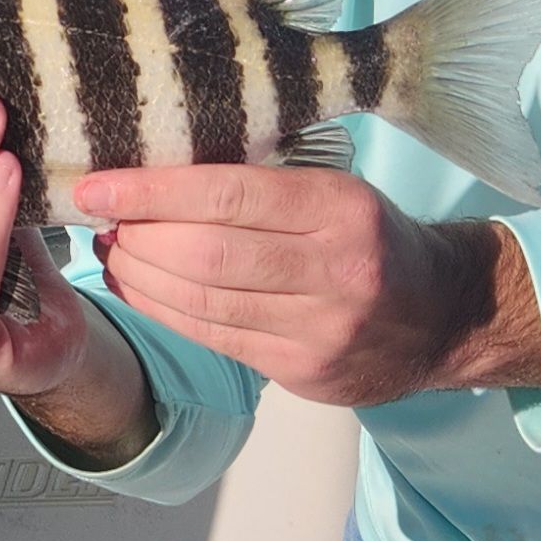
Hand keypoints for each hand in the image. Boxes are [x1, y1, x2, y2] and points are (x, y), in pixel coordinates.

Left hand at [71, 164, 540, 404]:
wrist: (443, 316)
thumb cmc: (368, 236)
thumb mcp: (335, 190)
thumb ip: (262, 185)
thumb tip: (154, 171)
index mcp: (340, 208)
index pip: (229, 196)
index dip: (152, 192)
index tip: (97, 186)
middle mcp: (335, 271)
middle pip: (209, 254)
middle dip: (138, 235)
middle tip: (97, 218)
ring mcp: (321, 329)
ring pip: (204, 302)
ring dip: (139, 276)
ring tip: (108, 249)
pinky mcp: (303, 370)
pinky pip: (214, 338)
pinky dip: (160, 311)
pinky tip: (131, 288)